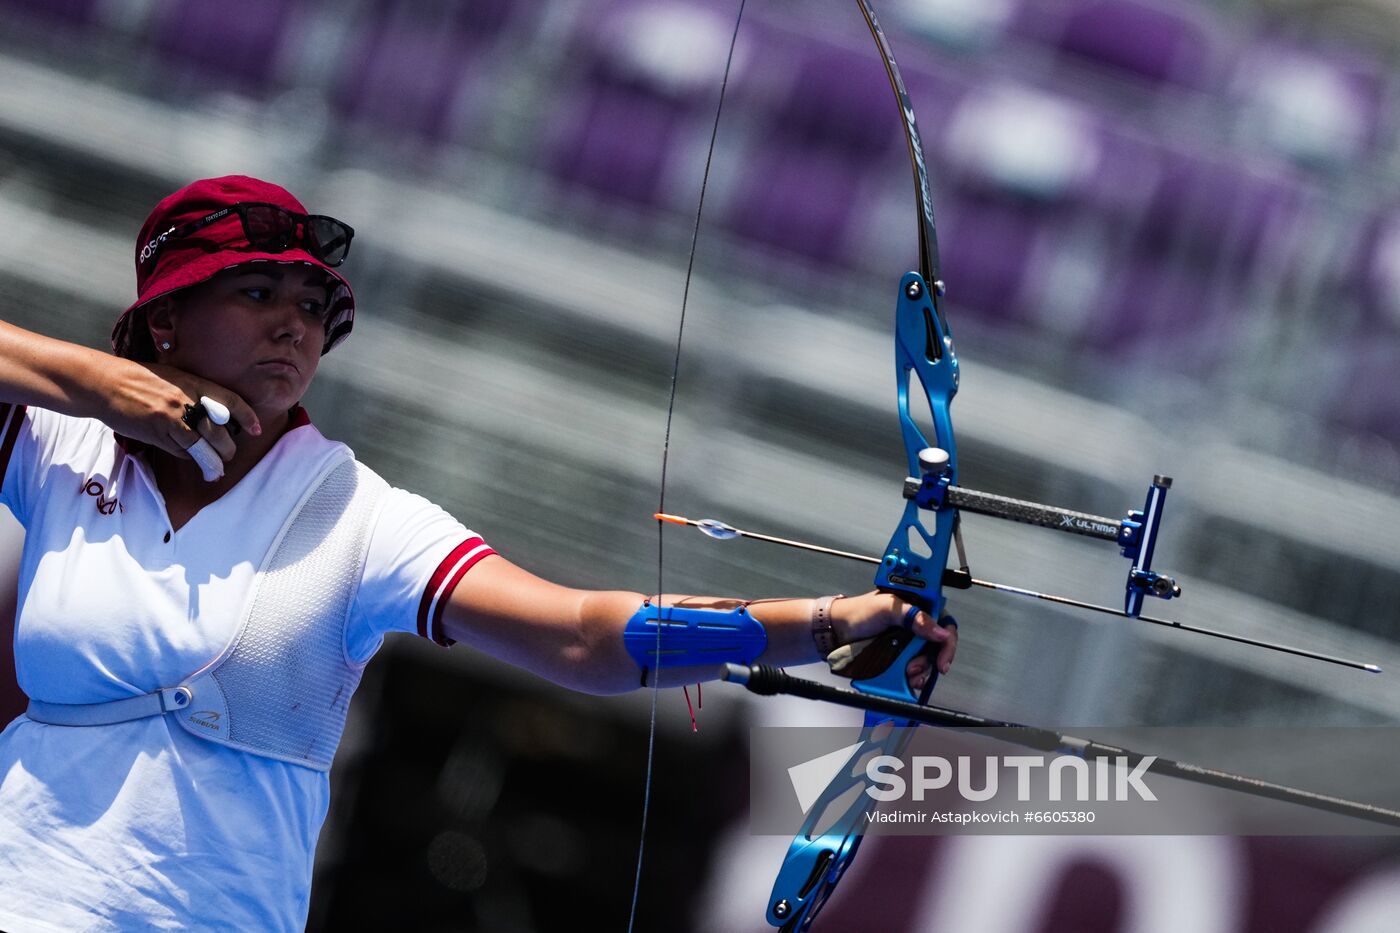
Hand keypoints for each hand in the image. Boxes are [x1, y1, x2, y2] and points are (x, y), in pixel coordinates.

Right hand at [97, 358, 260, 462]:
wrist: (105, 384)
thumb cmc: (140, 379)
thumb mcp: (175, 377)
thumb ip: (196, 392)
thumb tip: (216, 414)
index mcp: (194, 383)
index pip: (230, 401)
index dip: (247, 417)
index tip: (256, 429)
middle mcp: (185, 401)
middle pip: (218, 432)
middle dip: (227, 448)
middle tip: (229, 454)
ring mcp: (170, 419)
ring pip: (201, 447)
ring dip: (211, 460)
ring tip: (216, 467)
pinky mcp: (156, 434)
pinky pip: (180, 451)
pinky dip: (187, 456)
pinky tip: (189, 457)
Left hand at [828, 590, 956, 691]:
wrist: (836, 630)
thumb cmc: (858, 612)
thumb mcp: (888, 607)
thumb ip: (915, 616)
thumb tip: (940, 631)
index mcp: (917, 607)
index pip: (944, 623)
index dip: (947, 641)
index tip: (942, 659)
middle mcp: (916, 625)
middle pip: (938, 646)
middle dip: (930, 660)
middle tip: (915, 668)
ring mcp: (908, 643)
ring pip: (927, 661)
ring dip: (920, 670)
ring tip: (906, 672)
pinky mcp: (899, 658)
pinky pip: (914, 671)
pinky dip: (912, 678)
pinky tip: (906, 679)